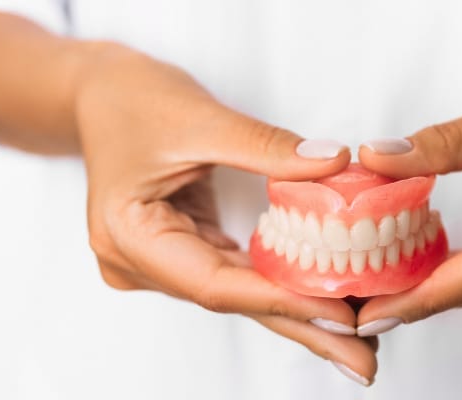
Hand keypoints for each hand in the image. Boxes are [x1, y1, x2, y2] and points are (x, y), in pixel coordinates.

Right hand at [76, 45, 376, 381]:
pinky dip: (280, 285)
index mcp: (130, 236)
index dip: (283, 300)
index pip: (216, 284)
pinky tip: (322, 299)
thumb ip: (268, 147)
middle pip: (233, 301)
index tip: (342, 315)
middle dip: (302, 328)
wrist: (99, 93)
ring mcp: (161, 260)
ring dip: (298, 312)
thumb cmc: (133, 99)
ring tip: (355, 340)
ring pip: (241, 293)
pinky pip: (238, 273)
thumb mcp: (202, 118)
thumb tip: (334, 165)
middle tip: (362, 361)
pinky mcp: (182, 249)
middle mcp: (141, 262)